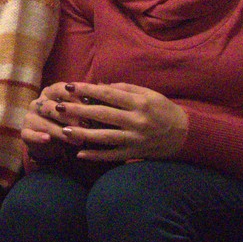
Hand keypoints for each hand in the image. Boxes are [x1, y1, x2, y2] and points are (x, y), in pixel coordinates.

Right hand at [21, 85, 80, 162]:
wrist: (50, 145)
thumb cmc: (65, 124)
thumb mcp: (73, 113)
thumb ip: (83, 103)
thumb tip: (102, 89)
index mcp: (48, 94)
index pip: (58, 88)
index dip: (72, 94)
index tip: (87, 102)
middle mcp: (37, 103)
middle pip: (50, 105)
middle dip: (68, 114)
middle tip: (84, 124)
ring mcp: (29, 118)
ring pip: (43, 122)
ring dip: (60, 130)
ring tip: (76, 139)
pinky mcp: (25, 133)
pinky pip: (30, 134)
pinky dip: (38, 137)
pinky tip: (47, 139)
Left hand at [46, 81, 188, 162]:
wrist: (184, 134)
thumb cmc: (163, 110)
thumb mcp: (149, 94)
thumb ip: (125, 88)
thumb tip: (100, 85)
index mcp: (140, 102)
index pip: (108, 94)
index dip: (87, 90)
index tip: (70, 86)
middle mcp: (137, 120)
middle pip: (102, 115)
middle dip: (78, 111)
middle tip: (58, 107)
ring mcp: (135, 139)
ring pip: (104, 137)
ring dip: (83, 134)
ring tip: (64, 130)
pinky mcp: (135, 153)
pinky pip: (112, 156)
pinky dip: (96, 156)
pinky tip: (80, 154)